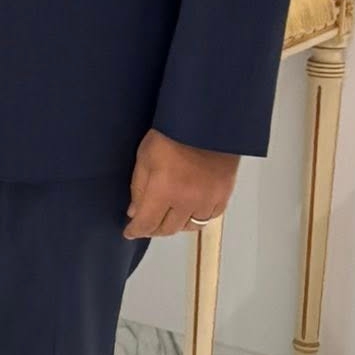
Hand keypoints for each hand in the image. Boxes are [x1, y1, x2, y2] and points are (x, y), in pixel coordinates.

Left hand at [124, 128, 238, 239]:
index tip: (130, 232)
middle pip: (168, 229)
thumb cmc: (168, 135)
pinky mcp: (224, 195)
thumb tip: (135, 213)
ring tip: (167, 216)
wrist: (206, 123)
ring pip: (189, 226)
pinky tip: (189, 210)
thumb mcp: (145, 158)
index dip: (136, 230)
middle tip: (147, 223)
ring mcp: (208, 200)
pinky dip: (197, 218)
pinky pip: (209, 218)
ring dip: (176, 225)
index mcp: (164, 191)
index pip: (147, 223)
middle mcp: (187, 201)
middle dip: (153, 229)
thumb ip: (139, 188)